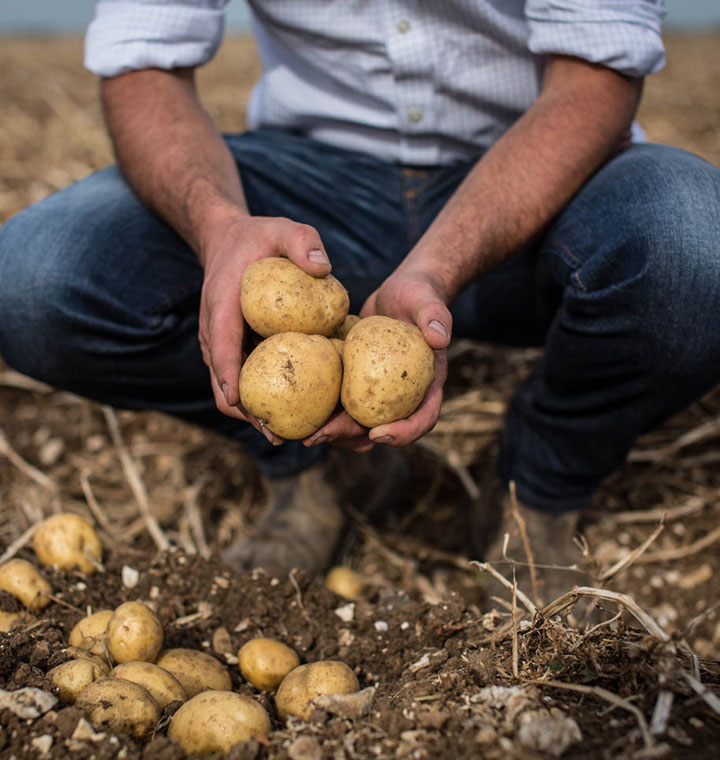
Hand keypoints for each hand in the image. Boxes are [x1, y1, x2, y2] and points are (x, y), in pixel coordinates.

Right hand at [197, 211, 331, 441]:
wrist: (229, 243)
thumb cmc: (260, 239)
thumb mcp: (283, 229)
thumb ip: (302, 241)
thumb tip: (324, 269)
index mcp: (222, 306)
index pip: (220, 344)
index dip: (227, 373)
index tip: (241, 401)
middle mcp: (215, 333)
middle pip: (221, 382)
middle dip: (246, 412)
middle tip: (278, 434)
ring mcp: (222, 347)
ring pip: (229, 391)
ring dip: (253, 415)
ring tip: (287, 436)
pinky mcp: (234, 353)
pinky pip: (243, 382)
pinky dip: (261, 401)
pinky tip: (293, 414)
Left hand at [304, 268, 451, 450]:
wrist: (399, 294)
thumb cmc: (418, 295)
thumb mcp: (427, 301)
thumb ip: (435, 316)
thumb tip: (441, 338)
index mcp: (427, 387)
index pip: (422, 419)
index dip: (403, 433)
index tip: (377, 433)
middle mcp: (403, 398)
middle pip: (382, 429)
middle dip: (350, 436)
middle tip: (320, 435)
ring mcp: (379, 395)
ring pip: (358, 425)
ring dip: (333, 433)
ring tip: (304, 434)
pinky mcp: (357, 385)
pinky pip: (341, 404)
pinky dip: (323, 411)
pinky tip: (295, 409)